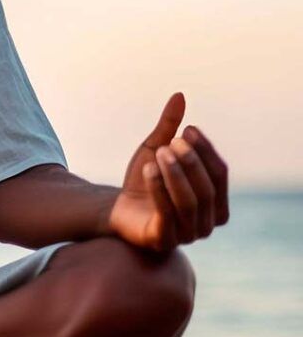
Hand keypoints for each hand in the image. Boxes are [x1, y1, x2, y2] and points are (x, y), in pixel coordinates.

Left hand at [107, 92, 229, 251]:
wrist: (116, 208)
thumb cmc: (144, 181)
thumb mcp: (155, 149)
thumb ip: (168, 126)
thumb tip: (179, 95)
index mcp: (215, 203)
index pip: (220, 173)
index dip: (206, 150)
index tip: (189, 128)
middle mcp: (208, 223)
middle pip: (207, 189)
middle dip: (191, 162)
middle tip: (173, 141)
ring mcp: (187, 235)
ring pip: (189, 202)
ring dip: (175, 173)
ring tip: (159, 152)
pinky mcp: (164, 241)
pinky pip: (166, 214)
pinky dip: (158, 188)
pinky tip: (147, 169)